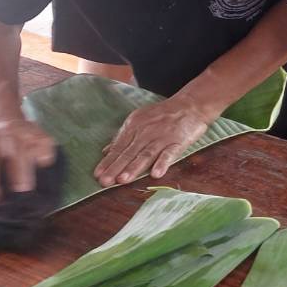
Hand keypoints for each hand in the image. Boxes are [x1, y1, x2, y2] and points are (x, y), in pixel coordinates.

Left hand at [94, 96, 213, 185]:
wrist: (189, 105)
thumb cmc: (162, 115)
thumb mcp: (139, 120)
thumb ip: (123, 136)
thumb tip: (106, 151)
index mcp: (134, 126)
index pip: (119, 147)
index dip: (108, 161)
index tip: (97, 175)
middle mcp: (145, 132)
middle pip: (129, 152)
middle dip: (116, 167)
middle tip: (104, 181)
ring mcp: (162, 137)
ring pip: (146, 154)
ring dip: (134, 167)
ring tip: (123, 180)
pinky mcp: (178, 142)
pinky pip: (169, 153)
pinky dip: (162, 163)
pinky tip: (156, 174)